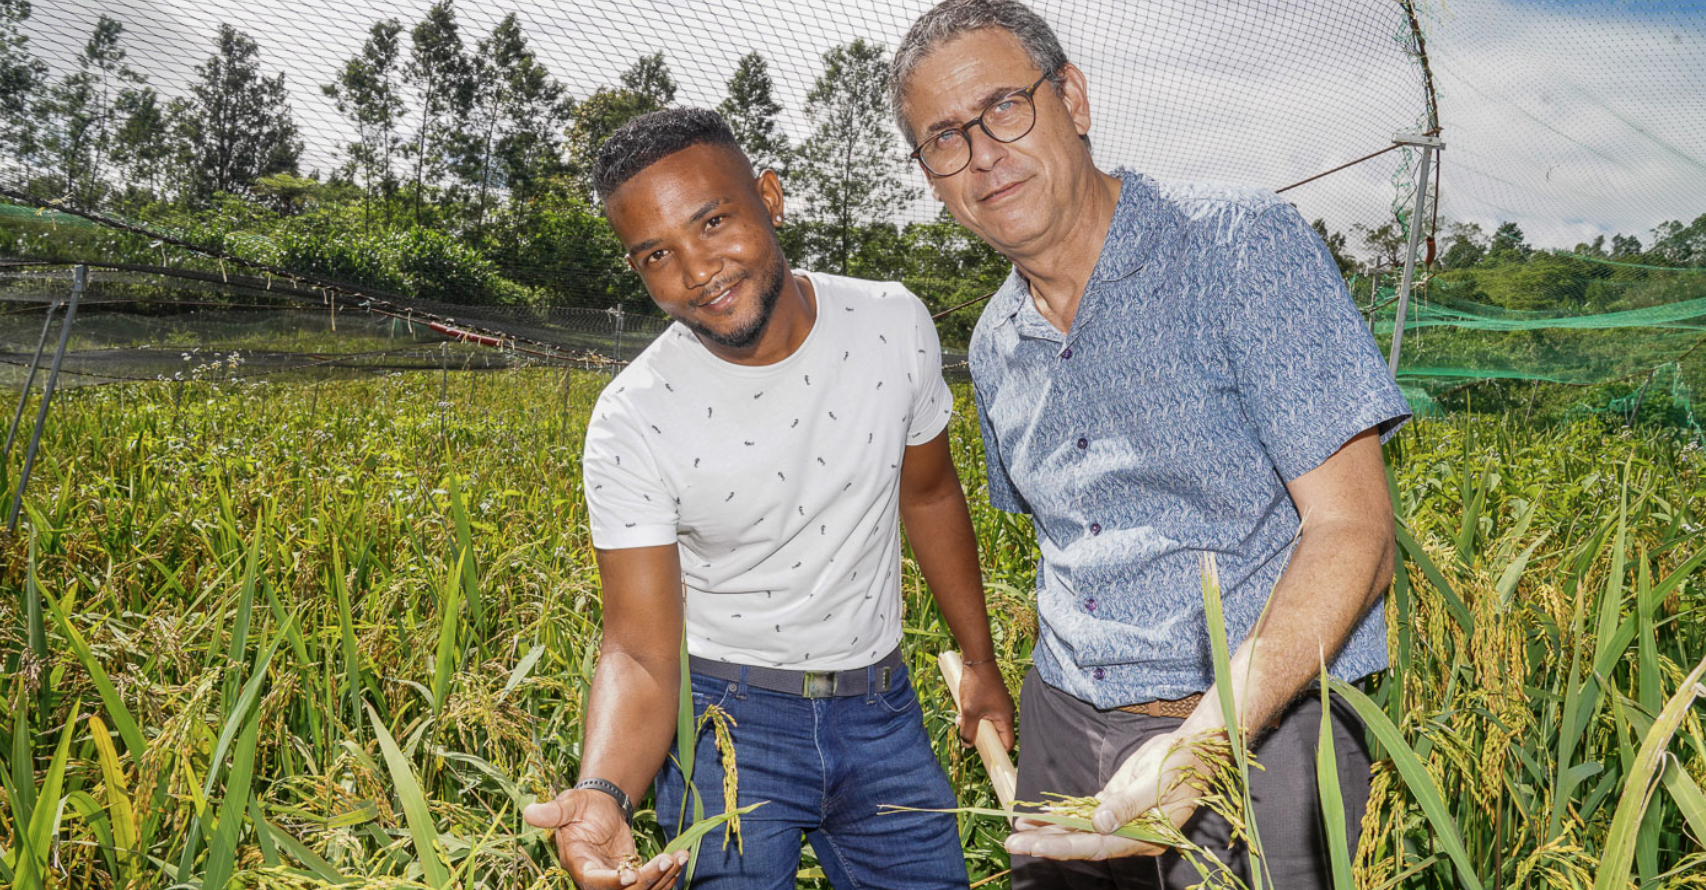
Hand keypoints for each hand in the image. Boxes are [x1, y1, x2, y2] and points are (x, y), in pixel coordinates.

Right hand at [523, 789, 686, 888]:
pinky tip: (682, 857)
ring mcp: (616, 882)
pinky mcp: (633, 878)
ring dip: (663, 877)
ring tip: (679, 857)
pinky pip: (652, 884)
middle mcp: (598, 880)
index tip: (632, 874)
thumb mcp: (569, 805)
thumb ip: (554, 812)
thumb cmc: (583, 805)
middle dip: (648, 879)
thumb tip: (530, 812)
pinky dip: (669, 874)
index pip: (595, 882)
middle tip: (667, 859)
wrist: (600, 808)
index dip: (613, 882)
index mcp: (580, 865)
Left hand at [956, 660, 1015, 749]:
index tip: (986, 759)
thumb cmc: (977, 685)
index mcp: (1005, 718)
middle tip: (968, 738)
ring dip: (975, 726)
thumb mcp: (969, 712)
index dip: (998, 753)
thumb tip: (967, 745)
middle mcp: (1005, 712)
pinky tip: (963, 712)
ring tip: (962, 722)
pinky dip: (974, 716)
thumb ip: (969, 731)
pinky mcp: (991, 698)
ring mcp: (998, 704)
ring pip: (988, 723)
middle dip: (982, 738)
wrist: (977, 660)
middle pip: (996, 735)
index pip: (1007, 743)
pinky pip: (984, 713)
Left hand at [1004, 729, 1208, 860]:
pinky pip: (1084, 812)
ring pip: (1080, 828)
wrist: (1196, 746)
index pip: (1096, 846)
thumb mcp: (1157, 784)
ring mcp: (1121, 818)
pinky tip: (1040, 817)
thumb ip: (1128, 805)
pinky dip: (1063, 815)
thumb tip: (1100, 824)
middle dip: (1046, 843)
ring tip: (1018, 830)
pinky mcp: (1115, 801)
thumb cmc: (1184, 765)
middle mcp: (1130, 833)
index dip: (1063, 846)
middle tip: (1013, 841)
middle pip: (1082, 841)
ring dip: (1049, 830)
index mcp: (1144, 836)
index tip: (1035, 846)